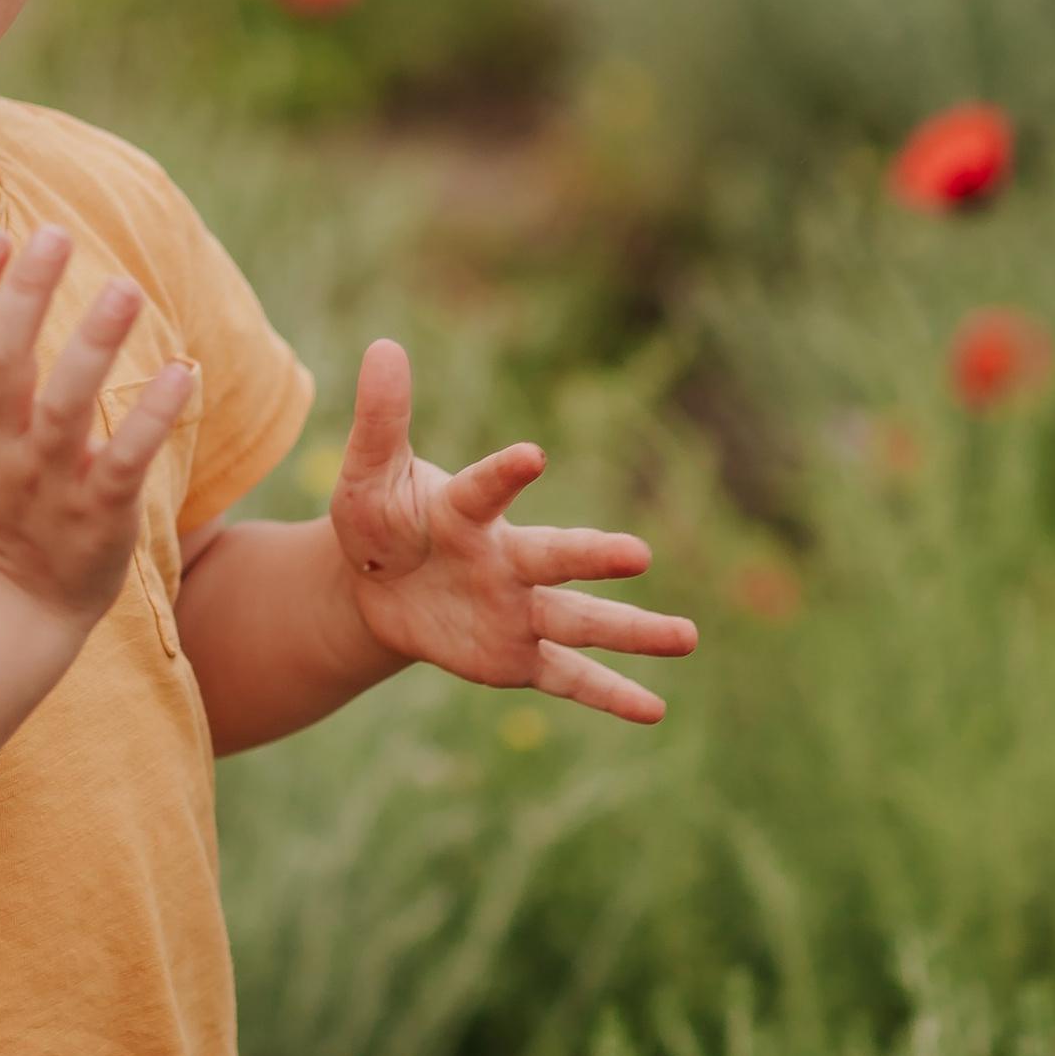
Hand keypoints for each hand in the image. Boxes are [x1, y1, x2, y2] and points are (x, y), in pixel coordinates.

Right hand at [0, 224, 194, 622]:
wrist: (11, 609)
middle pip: (2, 369)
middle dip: (25, 300)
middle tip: (55, 236)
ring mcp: (47, 484)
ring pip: (66, 409)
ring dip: (93, 346)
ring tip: (124, 288)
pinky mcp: (99, 514)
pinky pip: (124, 461)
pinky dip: (151, 418)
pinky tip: (182, 371)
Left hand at [328, 339, 694, 724]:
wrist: (374, 585)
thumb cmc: (379, 520)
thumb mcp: (367, 474)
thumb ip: (382, 419)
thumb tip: (383, 344)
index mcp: (466, 510)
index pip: (485, 488)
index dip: (503, 473)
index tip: (530, 457)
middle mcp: (506, 559)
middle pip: (554, 557)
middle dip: (592, 557)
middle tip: (639, 554)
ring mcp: (517, 610)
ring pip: (578, 622)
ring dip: (631, 630)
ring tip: (688, 636)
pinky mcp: (514, 656)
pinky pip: (564, 676)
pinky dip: (607, 694)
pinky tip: (653, 711)